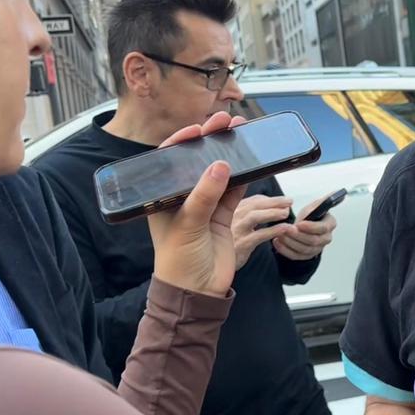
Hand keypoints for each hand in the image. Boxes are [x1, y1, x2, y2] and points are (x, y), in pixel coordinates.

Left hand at [147, 113, 248, 297]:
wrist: (197, 292)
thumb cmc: (178, 261)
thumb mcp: (186, 225)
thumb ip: (204, 195)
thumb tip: (220, 165)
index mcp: (163, 197)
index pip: (170, 161)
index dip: (183, 142)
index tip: (198, 128)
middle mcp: (183, 198)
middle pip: (197, 162)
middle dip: (211, 141)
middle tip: (225, 121)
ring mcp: (205, 206)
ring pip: (219, 173)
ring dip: (231, 155)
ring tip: (242, 133)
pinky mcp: (224, 217)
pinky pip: (235, 191)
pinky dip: (244, 176)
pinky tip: (252, 161)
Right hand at [231, 194, 294, 269]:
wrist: (219, 265)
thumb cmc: (232, 243)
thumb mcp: (239, 225)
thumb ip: (252, 214)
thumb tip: (273, 204)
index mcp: (233, 210)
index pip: (253, 200)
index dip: (270, 199)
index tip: (284, 201)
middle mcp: (232, 218)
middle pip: (254, 205)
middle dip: (274, 202)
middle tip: (289, 201)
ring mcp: (236, 231)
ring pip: (254, 217)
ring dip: (273, 213)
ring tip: (286, 213)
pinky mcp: (241, 245)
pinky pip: (259, 235)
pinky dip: (273, 230)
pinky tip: (284, 228)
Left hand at [272, 195, 337, 261]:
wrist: (302, 229)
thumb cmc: (309, 217)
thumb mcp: (314, 206)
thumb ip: (324, 200)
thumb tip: (335, 192)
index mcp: (330, 225)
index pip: (323, 228)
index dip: (311, 227)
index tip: (299, 224)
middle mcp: (325, 238)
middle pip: (313, 241)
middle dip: (298, 235)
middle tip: (286, 229)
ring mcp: (317, 249)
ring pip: (304, 249)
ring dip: (290, 242)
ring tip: (280, 234)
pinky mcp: (306, 256)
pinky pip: (296, 256)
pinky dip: (285, 250)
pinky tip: (277, 242)